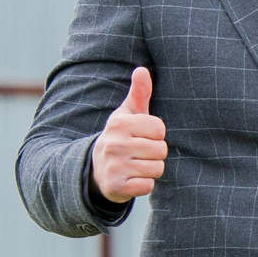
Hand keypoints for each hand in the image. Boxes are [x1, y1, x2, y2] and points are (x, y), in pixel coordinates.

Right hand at [93, 66, 165, 202]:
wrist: (96, 170)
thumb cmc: (120, 137)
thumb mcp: (126, 115)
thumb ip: (138, 93)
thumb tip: (142, 70)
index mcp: (119, 123)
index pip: (159, 128)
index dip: (156, 135)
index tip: (142, 136)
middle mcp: (115, 143)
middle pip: (161, 149)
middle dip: (155, 154)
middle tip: (139, 154)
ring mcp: (114, 166)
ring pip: (157, 168)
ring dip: (151, 170)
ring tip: (136, 165)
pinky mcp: (116, 186)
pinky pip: (148, 186)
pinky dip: (144, 184)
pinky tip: (132, 179)